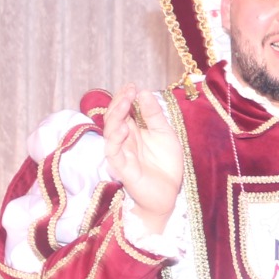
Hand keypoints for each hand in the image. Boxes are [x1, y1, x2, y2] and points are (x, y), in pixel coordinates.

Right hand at [101, 84, 183, 233]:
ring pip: (110, 132)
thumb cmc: (165, 164)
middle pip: (113, 117)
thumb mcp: (164, 133)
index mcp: (133, 130)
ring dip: (115, 116)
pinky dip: (115, 139)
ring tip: (124, 103)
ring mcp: (121, 153)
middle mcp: (124, 140)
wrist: (168, 193)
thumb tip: (143, 92)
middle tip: (128, 91)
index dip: (125, 97)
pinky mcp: (121, 168)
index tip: (132, 85)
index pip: (122, 110)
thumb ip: (154, 115)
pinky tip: (122, 127)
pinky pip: (113, 151)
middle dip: (119, 102)